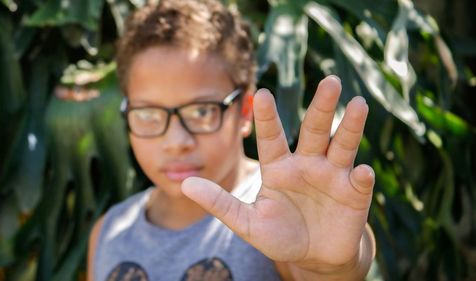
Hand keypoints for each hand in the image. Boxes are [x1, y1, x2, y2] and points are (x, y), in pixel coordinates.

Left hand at [182, 75, 373, 272]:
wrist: (313, 258)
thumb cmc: (279, 236)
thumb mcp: (247, 223)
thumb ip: (220, 203)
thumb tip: (185, 183)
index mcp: (279, 167)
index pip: (273, 137)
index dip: (268, 117)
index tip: (262, 93)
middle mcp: (307, 163)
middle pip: (314, 129)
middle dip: (322, 106)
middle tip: (330, 81)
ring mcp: (333, 176)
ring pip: (342, 145)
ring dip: (350, 126)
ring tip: (359, 104)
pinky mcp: (354, 194)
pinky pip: (359, 181)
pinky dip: (362, 177)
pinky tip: (361, 172)